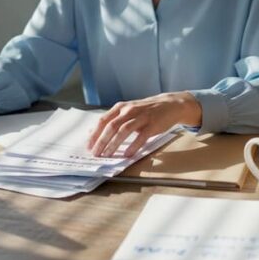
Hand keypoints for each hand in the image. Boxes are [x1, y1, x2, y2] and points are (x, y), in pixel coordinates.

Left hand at [87, 91, 201, 157]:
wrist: (169, 104)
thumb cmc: (145, 110)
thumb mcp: (127, 112)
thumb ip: (111, 121)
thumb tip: (92, 133)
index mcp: (120, 107)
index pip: (103, 121)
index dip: (95, 134)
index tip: (89, 146)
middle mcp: (129, 110)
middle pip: (111, 126)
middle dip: (102, 141)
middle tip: (96, 154)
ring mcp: (141, 117)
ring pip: (123, 130)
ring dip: (114, 144)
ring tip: (108, 155)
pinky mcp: (152, 124)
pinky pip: (141, 136)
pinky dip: (133, 146)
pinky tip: (127, 155)